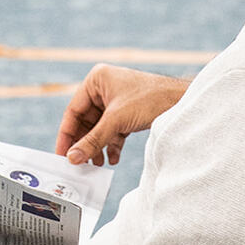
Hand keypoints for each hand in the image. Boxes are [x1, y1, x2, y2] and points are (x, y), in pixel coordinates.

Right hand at [56, 64, 189, 165]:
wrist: (183, 102)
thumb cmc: (152, 99)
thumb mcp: (117, 121)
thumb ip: (93, 140)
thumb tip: (73, 157)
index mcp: (96, 80)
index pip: (73, 110)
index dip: (67, 134)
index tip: (62, 154)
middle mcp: (104, 88)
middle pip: (86, 122)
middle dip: (85, 143)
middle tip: (79, 163)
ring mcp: (116, 100)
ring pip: (99, 128)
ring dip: (98, 146)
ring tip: (96, 165)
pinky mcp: (127, 112)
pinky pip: (113, 131)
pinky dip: (111, 145)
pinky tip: (113, 158)